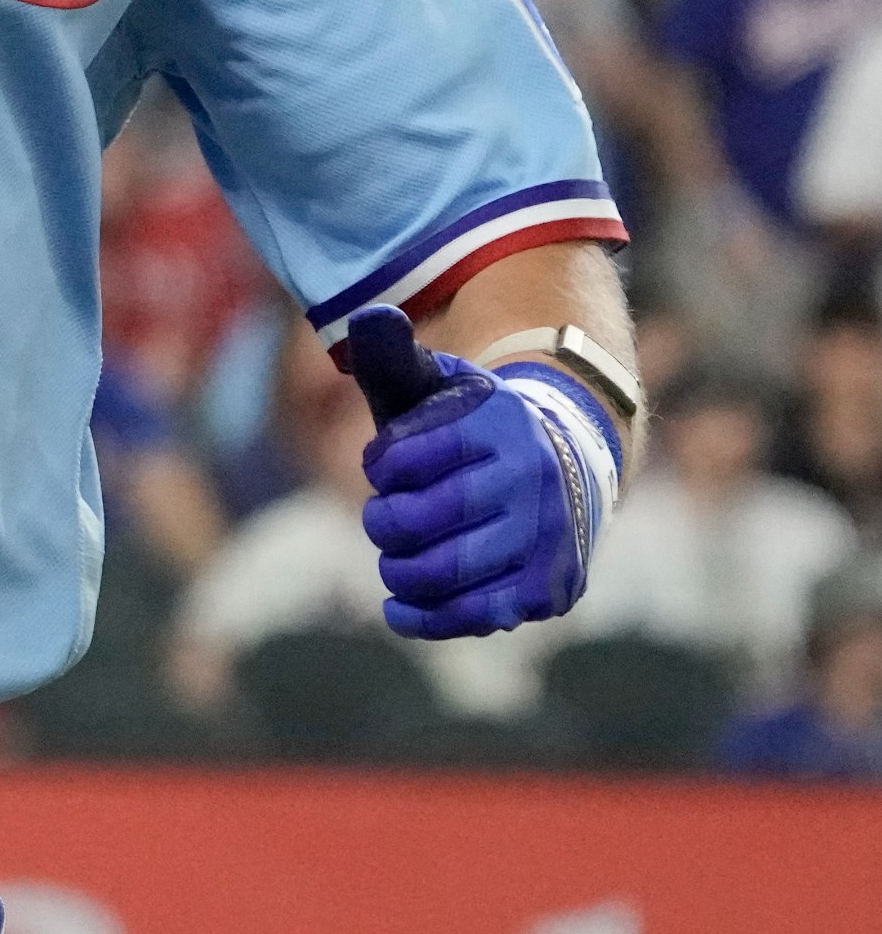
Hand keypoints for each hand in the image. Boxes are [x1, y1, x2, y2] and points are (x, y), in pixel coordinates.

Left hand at [341, 307, 612, 639]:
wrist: (561, 470)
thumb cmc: (472, 431)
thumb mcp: (435, 386)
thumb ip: (393, 355)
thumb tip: (371, 316)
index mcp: (499, 423)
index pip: (398, 457)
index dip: (381, 464)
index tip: (391, 462)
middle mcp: (533, 479)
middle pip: (413, 520)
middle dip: (383, 520)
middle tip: (388, 514)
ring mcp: (547, 539)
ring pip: (438, 573)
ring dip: (398, 569)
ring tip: (398, 556)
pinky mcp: (549, 590)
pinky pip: (472, 616)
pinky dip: (424, 617)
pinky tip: (401, 606)